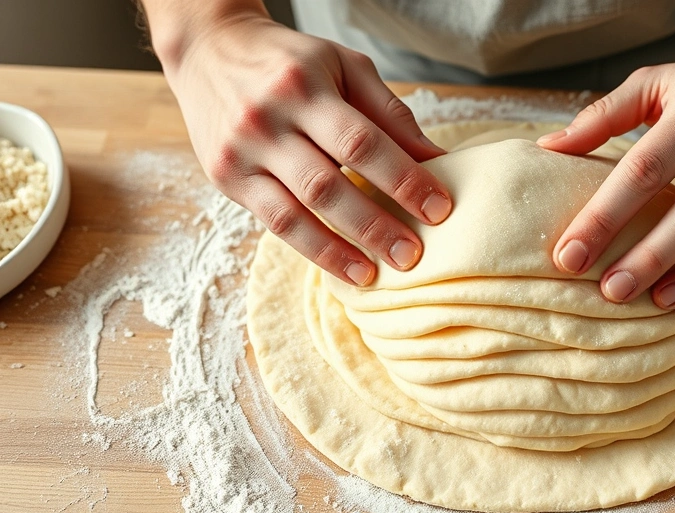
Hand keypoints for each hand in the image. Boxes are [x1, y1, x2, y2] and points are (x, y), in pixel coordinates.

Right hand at [159, 12, 451, 285]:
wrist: (209, 50)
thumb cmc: (289, 61)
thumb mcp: (344, 67)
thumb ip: (390, 113)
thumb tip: (437, 159)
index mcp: (304, 86)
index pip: (361, 142)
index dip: (402, 179)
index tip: (439, 208)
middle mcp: (268, 120)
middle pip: (328, 184)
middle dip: (375, 225)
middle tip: (413, 254)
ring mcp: (242, 152)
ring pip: (297, 211)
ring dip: (341, 249)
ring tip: (377, 274)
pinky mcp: (226, 177)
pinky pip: (274, 223)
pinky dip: (313, 249)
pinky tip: (344, 268)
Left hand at [539, 47, 674, 308]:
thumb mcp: (662, 83)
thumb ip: (605, 116)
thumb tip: (549, 148)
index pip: (642, 169)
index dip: (604, 215)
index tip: (569, 253)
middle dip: (640, 255)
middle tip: (601, 290)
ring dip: (672, 271)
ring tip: (632, 298)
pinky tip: (674, 295)